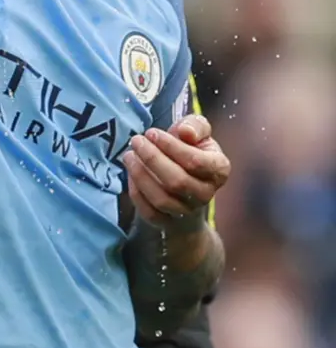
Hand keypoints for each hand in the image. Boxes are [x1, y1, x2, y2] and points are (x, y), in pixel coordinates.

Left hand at [122, 115, 229, 229]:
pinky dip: (136, 192)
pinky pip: (149, 212)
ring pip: (162, 199)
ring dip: (141, 175)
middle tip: (136, 141)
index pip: (195, 161)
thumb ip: (195, 125)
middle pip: (177, 181)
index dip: (170, 146)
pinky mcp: (168, 222)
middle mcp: (206, 194)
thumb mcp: (198, 133)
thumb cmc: (191, 152)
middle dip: (152, 159)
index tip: (151, 132)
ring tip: (129, 155)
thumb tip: (185, 132)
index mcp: (219, 170)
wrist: (187, 187)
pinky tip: (131, 173)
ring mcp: (187, 212)